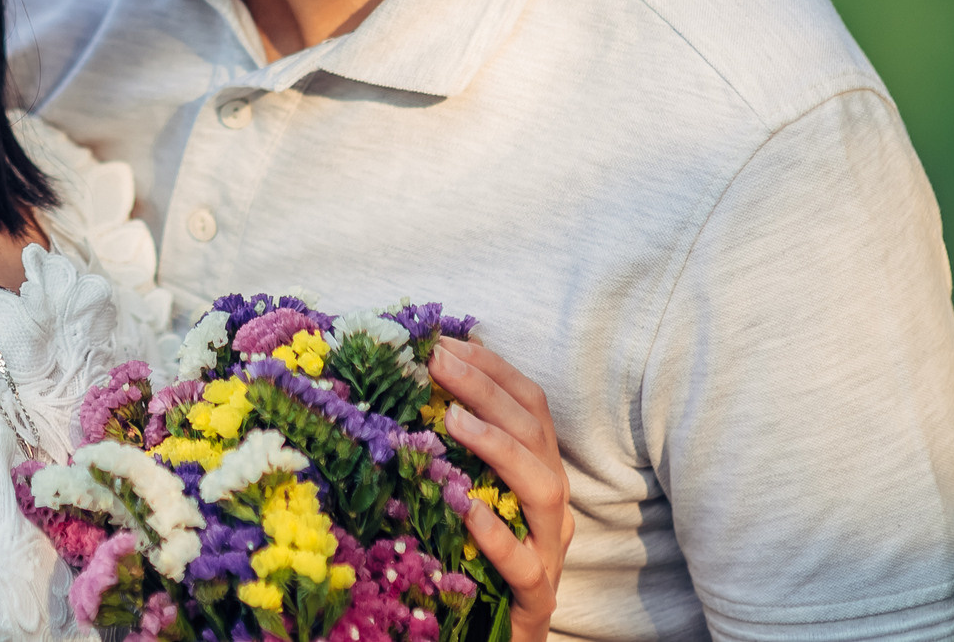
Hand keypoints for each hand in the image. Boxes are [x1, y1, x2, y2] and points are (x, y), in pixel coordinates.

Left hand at [432, 335, 573, 641]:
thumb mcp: (457, 488)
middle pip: (534, 434)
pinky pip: (525, 564)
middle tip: (436, 362)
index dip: (492, 368)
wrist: (489, 633)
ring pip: (544, 489)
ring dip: (498, 447)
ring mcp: (548, 550)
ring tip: (453, 421)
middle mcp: (550, 503)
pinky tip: (466, 508)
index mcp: (536, 469)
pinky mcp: (536, 598)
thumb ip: (444, 443)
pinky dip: (497, 534)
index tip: (445, 340)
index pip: (528, 404)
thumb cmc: (468, 553)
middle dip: (487, 391)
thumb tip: (402, 381)